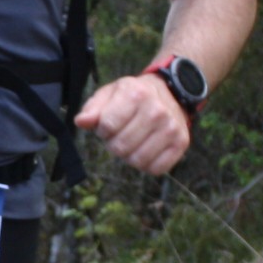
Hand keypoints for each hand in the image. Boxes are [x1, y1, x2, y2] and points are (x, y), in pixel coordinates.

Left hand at [74, 72, 192, 176]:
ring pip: (137, 160)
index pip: (107, 126)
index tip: (108, 124)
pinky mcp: (181, 143)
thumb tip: (81, 122)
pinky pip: (156, 169)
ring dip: (129, 156)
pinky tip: (146, 149)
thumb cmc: (133, 96)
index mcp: (136, 94)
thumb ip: (93, 108)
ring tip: (133, 140)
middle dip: (114, 143)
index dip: (102, 130)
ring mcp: (171, 128)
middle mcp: (156, 110)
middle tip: (121, 133)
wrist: (170, 93)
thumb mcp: (110, 94)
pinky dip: (146, 164)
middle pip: (120, 147)